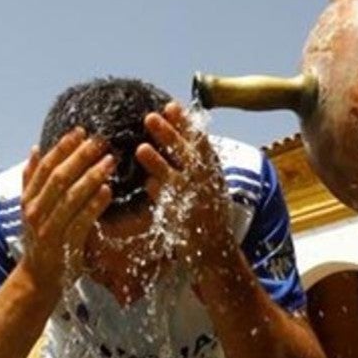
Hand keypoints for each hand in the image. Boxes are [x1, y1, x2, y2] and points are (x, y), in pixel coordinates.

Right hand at [19, 127, 114, 294]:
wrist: (38, 278)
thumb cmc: (40, 239)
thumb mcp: (31, 208)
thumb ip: (32, 179)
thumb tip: (35, 148)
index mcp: (29, 199)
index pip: (45, 167)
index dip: (62, 148)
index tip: (80, 131)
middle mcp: (36, 212)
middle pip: (59, 178)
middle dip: (80, 157)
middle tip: (100, 141)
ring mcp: (50, 229)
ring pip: (71, 197)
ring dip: (91, 176)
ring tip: (110, 161)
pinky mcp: (65, 245)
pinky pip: (82, 221)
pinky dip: (94, 204)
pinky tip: (108, 190)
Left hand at [136, 102, 235, 276]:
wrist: (216, 252)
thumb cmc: (206, 216)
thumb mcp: (205, 185)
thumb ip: (190, 165)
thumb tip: (173, 141)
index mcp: (211, 170)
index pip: (199, 140)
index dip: (185, 123)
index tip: (171, 105)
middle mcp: (207, 182)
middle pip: (188, 153)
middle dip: (170, 134)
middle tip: (151, 116)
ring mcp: (197, 200)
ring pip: (177, 176)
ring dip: (159, 162)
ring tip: (141, 148)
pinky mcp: (187, 218)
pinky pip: (172, 203)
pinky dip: (161, 192)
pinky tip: (148, 184)